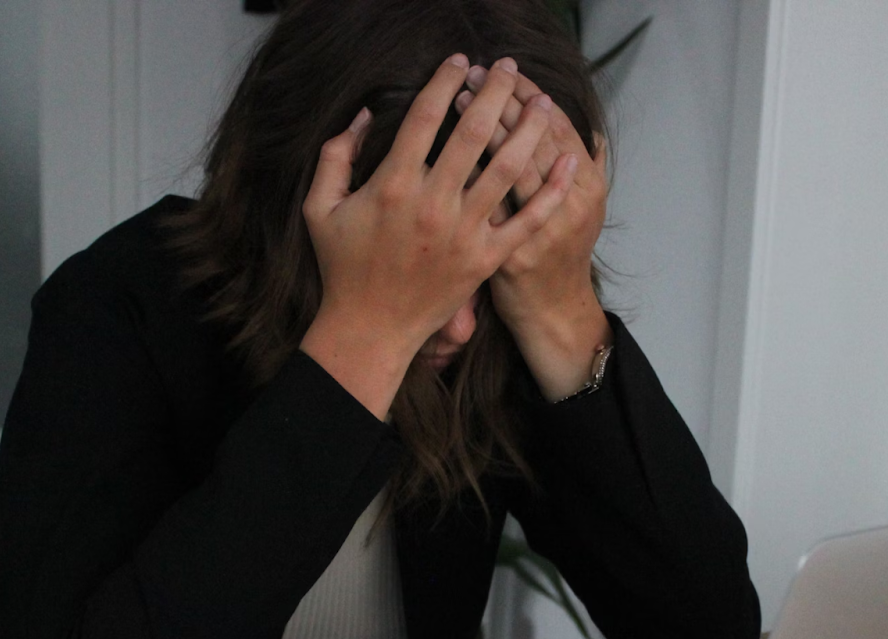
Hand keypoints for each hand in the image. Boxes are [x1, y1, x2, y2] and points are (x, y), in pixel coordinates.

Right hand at [299, 56, 576, 418]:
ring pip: (507, 168)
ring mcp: (464, 233)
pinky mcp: (486, 259)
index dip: (445, 81)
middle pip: (474, 132)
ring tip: (542, 102)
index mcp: (393, 185)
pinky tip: (568, 160)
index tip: (461, 62)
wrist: (370, 329)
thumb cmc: (343, 268)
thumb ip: (335, 156)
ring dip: (529, 128)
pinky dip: (552, 190)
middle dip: (495, 92)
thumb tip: (361, 114)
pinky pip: (527, 219)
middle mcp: (433, 204)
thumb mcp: (319, 208)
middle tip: (509, 68)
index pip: (425, 116)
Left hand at [457, 68, 611, 401]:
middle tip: (476, 74)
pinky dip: (465, 175)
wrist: (551, 312)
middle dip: (501, 100)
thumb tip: (591, 132)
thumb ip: (587, 169)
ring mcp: (536, 232)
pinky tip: (444, 149)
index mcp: (588, 188)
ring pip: (507, 166)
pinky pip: (482, 205)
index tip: (506, 71)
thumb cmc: (561, 253)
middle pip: (531, 138)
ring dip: (480, 127)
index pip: (558, 125)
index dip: (530, 94)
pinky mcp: (504, 254)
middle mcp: (569, 207)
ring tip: (458, 99)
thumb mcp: (585, 209)